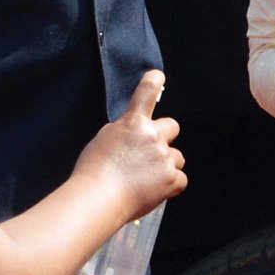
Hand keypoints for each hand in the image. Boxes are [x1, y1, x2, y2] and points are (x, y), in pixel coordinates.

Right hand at [74, 71, 185, 219]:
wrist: (98, 198)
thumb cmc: (93, 172)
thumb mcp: (104, 139)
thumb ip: (124, 132)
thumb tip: (134, 134)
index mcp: (133, 123)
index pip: (146, 93)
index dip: (153, 82)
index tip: (158, 75)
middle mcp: (152, 136)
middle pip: (173, 127)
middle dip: (164, 138)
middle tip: (150, 153)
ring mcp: (164, 157)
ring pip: (177, 157)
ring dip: (166, 164)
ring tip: (146, 179)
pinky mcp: (171, 179)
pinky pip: (180, 179)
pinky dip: (170, 185)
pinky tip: (154, 190)